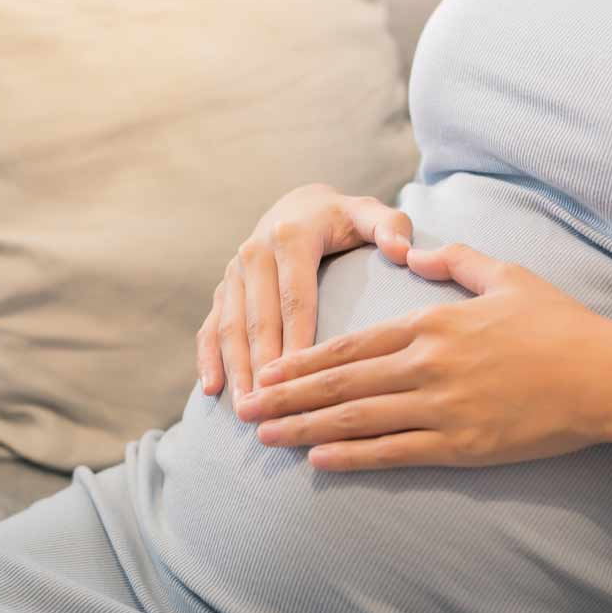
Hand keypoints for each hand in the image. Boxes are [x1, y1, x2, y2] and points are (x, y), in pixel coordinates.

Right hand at [196, 183, 412, 402]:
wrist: (299, 205)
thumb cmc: (343, 219)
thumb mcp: (369, 214)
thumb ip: (390, 226)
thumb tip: (402, 251)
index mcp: (291, 236)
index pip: (295, 296)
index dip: (297, 337)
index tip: (304, 377)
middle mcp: (255, 252)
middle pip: (259, 317)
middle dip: (262, 364)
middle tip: (270, 406)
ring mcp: (234, 272)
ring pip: (231, 325)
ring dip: (235, 368)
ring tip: (246, 407)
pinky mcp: (224, 287)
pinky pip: (211, 325)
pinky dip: (209, 358)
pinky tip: (212, 390)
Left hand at [232, 243, 611, 470]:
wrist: (604, 375)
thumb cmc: (557, 325)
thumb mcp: (506, 276)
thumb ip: (457, 261)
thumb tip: (416, 253)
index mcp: (432, 323)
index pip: (351, 344)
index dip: (303, 360)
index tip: (268, 369)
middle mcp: (427, 364)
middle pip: (341, 381)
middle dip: (287, 396)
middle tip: (245, 407)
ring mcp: (442, 407)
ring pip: (358, 418)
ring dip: (306, 427)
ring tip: (266, 435)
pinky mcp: (462, 444)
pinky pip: (395, 452)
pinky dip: (353, 456)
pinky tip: (319, 460)